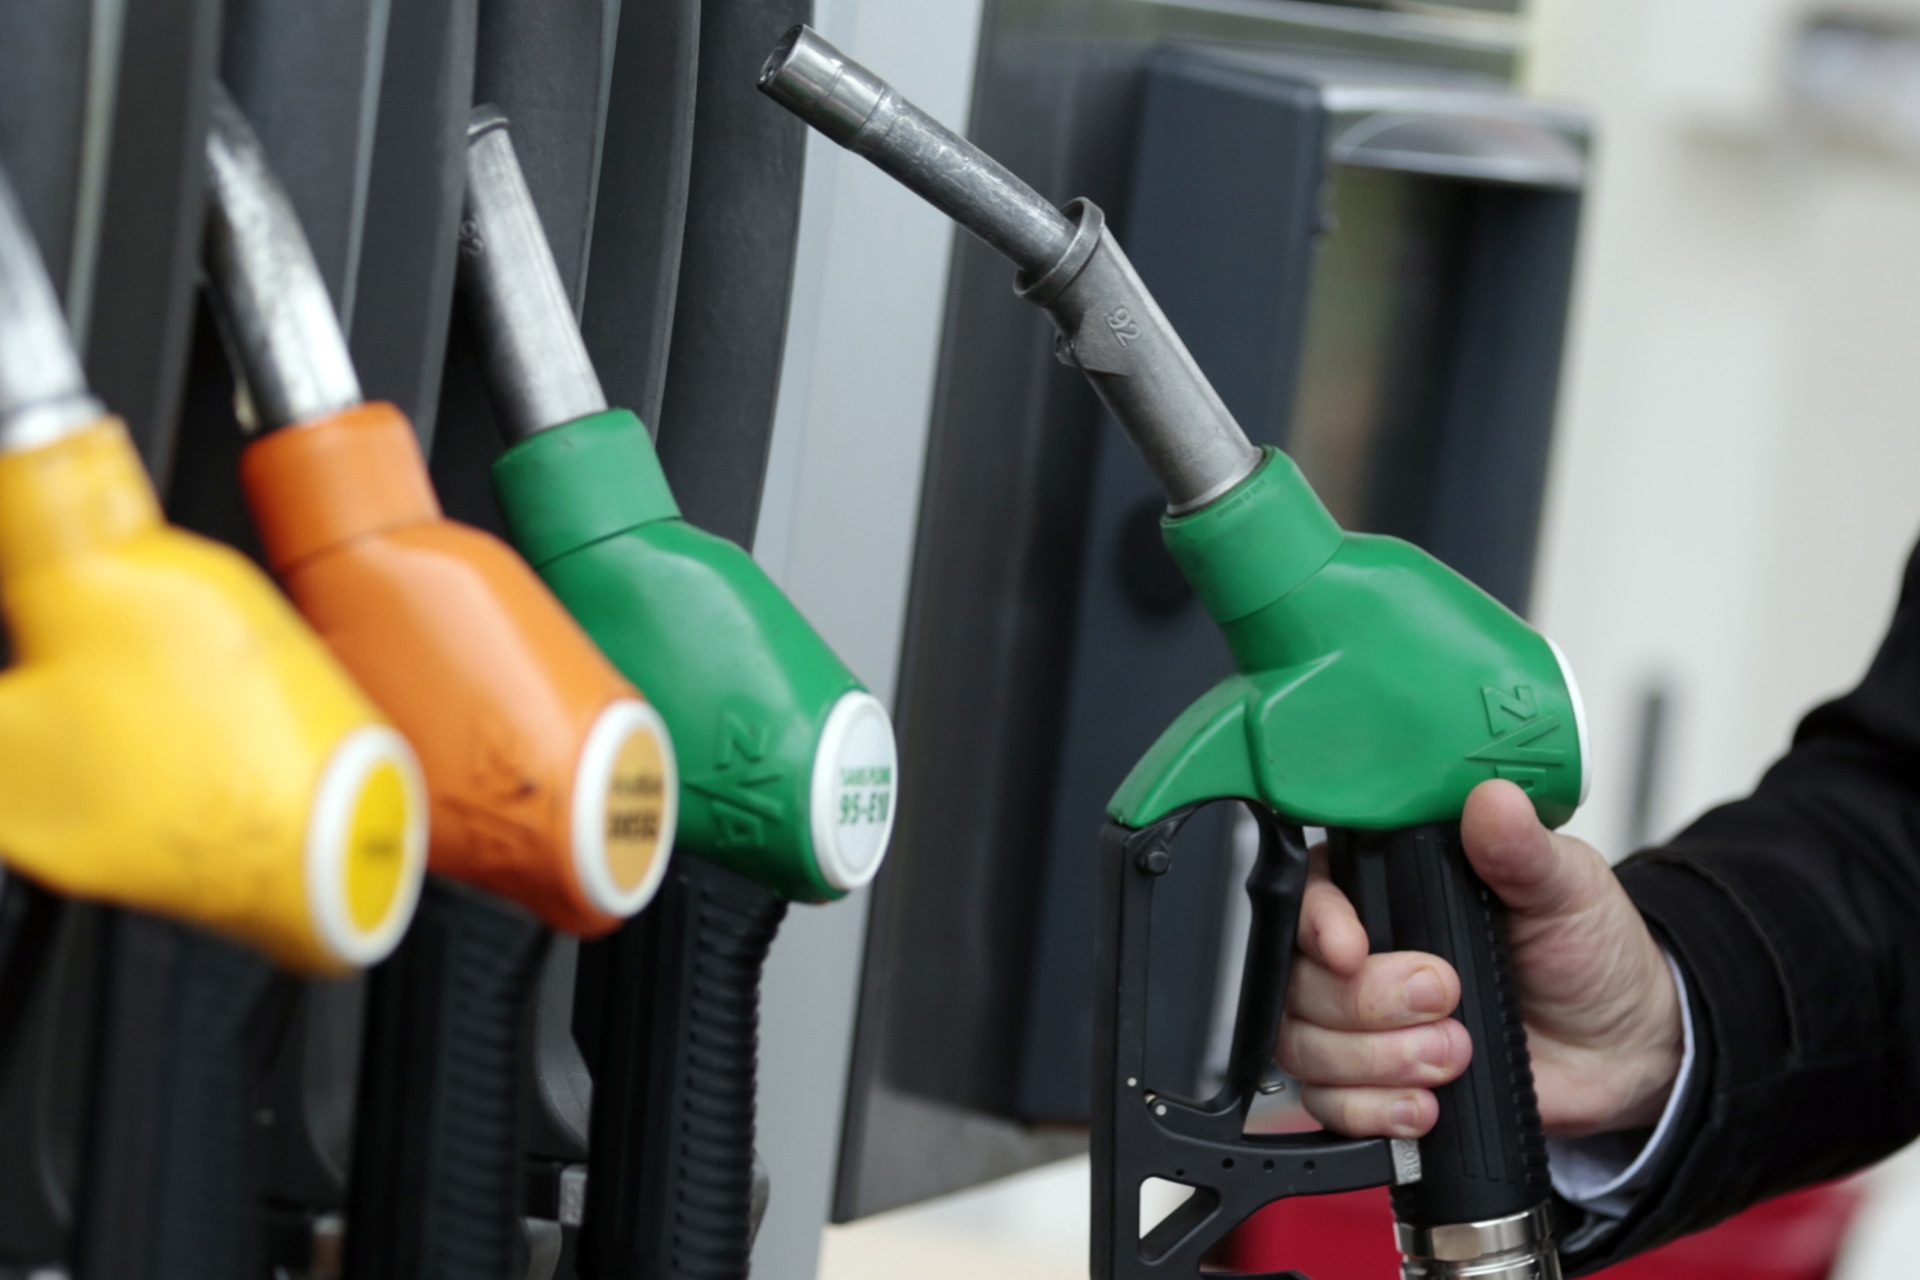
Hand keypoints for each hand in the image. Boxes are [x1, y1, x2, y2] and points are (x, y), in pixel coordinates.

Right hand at [1276, 779, 1683, 1139]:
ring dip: (1376, 1060)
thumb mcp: (1566, 887)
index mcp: (1392, 886)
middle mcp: (1362, 952)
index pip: (1308, 893)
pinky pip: (1327, 1104)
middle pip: (1298, 977)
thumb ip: (1521, 848)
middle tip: (1445, 999)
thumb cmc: (1589, 953)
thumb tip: (1493, 801)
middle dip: (1368, 1002)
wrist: (1622, 1046)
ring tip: (1454, 1054)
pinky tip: (1427, 1103)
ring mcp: (1360, 1021)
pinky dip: (1373, 1109)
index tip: (1354, 950)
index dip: (1318, 924)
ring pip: (1304, 1044)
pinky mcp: (1372, 1081)